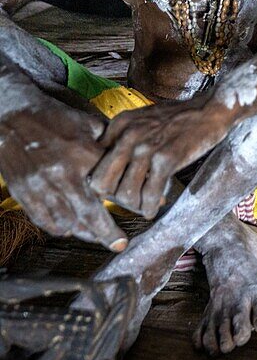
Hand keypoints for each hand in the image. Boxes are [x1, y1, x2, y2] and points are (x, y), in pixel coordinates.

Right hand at [0, 98, 125, 250]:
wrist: (11, 114)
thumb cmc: (53, 117)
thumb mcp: (87, 124)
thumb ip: (109, 144)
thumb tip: (134, 160)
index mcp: (83, 154)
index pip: (110, 186)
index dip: (126, 202)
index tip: (141, 213)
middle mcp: (63, 173)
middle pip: (88, 213)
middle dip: (106, 232)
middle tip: (119, 244)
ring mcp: (41, 185)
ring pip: (66, 221)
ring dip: (83, 232)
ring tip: (97, 236)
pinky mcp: (23, 191)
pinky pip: (43, 219)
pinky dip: (58, 227)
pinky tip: (70, 228)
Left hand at [89, 98, 231, 217]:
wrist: (210, 109)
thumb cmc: (179, 117)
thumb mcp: (143, 119)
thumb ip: (124, 137)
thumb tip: (111, 168)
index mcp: (119, 124)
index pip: (95, 163)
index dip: (102, 180)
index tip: (114, 188)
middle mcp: (128, 135)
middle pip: (102, 182)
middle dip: (112, 197)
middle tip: (124, 202)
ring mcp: (147, 148)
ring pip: (125, 192)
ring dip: (133, 205)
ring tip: (141, 206)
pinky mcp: (167, 159)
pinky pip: (150, 193)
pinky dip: (149, 207)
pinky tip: (152, 210)